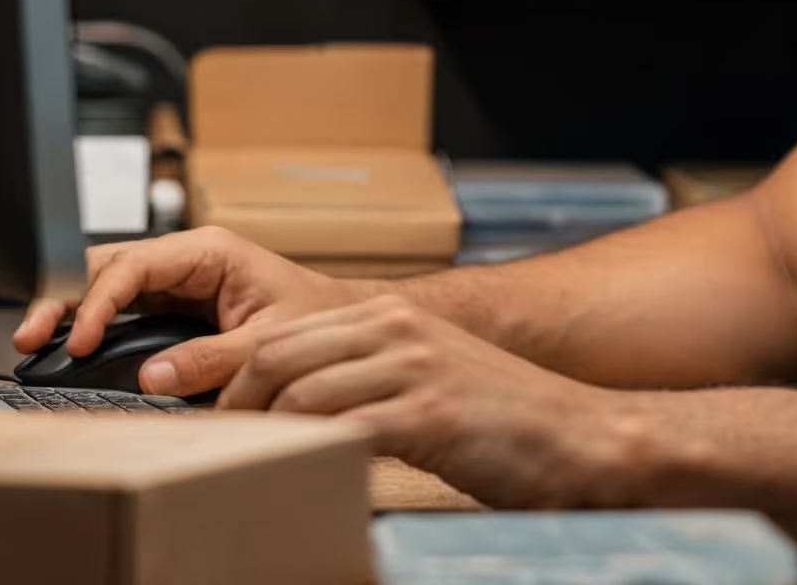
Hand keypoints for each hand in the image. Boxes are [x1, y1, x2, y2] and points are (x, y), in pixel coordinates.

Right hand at [13, 227, 371, 395]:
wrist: (342, 327)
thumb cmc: (316, 320)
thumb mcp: (268, 341)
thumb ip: (214, 359)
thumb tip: (156, 377)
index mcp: (210, 253)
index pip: (135, 265)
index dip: (99, 301)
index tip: (79, 339)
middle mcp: (187, 261)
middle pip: (107, 266)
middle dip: (64, 296)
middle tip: (30, 334)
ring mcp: (177, 282)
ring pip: (107, 285)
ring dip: (69, 309)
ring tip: (33, 339)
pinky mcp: (173, 307)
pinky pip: (122, 309)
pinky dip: (91, 325)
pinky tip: (67, 345)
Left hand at [222, 295, 642, 510]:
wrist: (582, 438)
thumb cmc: (504, 423)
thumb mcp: (429, 379)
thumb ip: (369, 379)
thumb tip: (298, 410)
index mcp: (395, 316)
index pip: (284, 335)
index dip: (236, 378)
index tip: (214, 417)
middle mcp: (399, 329)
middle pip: (277, 356)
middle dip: (233, 406)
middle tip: (215, 450)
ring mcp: (415, 367)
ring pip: (301, 393)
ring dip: (262, 437)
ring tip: (246, 471)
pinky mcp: (431, 413)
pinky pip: (343, 430)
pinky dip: (309, 456)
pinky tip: (301, 479)